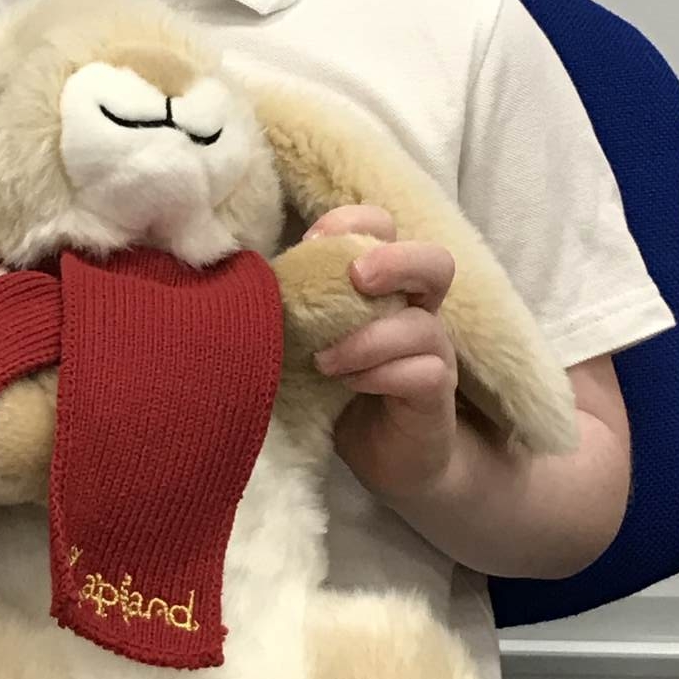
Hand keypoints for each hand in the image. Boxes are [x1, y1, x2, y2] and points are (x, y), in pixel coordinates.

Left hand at [303, 205, 459, 499]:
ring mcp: (433, 352)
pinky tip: (348, 386)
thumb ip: (294, 303)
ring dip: (366, 338)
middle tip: (355, 278)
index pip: (384, 228)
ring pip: (422, 325)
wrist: (385, 456)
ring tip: (323, 361)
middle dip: (394, 261)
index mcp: (385, 285)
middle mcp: (418, 311)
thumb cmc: (339, 387)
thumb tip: (242, 276)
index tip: (308, 245)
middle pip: (434, 263)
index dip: (350, 222)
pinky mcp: (436, 394)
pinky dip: (381, 374)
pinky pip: (425, 372)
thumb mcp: (310, 337)